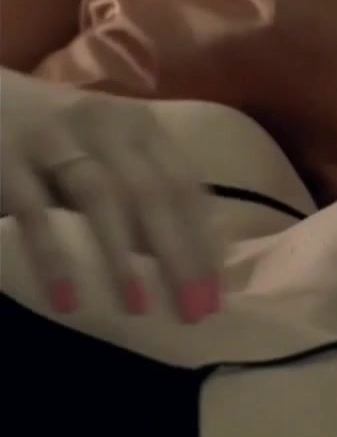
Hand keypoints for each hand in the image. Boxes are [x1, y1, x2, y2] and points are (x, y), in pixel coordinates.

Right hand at [0, 69, 222, 321]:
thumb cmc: (58, 141)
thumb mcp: (110, 159)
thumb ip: (147, 200)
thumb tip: (198, 264)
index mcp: (141, 127)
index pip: (185, 187)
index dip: (203, 241)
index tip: (215, 295)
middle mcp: (105, 124)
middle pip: (153, 193)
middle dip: (178, 255)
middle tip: (192, 312)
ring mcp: (53, 136)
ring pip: (100, 197)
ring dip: (122, 258)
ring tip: (138, 308)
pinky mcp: (4, 156)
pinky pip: (33, 212)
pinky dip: (54, 257)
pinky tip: (68, 300)